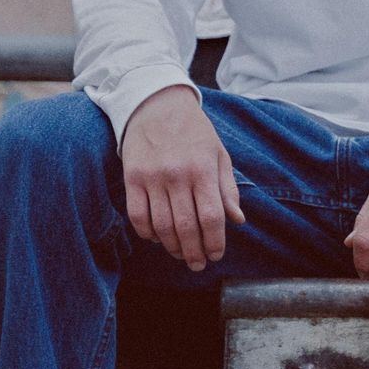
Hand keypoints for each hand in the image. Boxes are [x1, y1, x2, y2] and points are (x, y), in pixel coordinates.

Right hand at [120, 86, 245, 270]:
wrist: (156, 103)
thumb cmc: (194, 132)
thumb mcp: (219, 155)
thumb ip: (228, 189)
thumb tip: (237, 221)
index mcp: (203, 170)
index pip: (211, 217)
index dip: (214, 242)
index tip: (216, 255)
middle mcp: (177, 175)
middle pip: (185, 227)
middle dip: (194, 252)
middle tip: (198, 264)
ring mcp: (152, 177)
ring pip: (161, 226)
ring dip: (172, 247)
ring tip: (181, 254)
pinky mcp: (132, 177)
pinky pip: (137, 215)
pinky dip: (147, 233)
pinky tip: (158, 239)